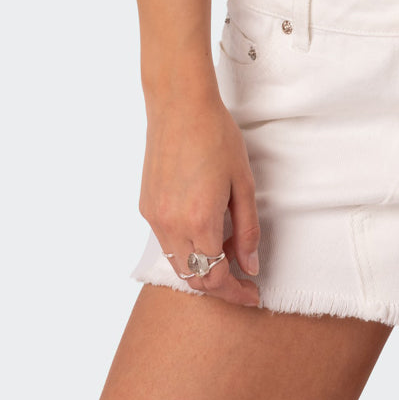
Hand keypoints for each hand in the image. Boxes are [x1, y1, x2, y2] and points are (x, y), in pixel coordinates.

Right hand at [139, 88, 260, 308]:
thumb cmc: (216, 136)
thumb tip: (250, 266)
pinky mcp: (146, 206)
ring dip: (202, 267)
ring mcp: (154, 217)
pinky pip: (166, 241)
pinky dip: (186, 247)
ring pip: (177, 263)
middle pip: (193, 279)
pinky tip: (205, 228)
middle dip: (220, 286)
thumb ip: (247, 230)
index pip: (215, 279)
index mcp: (199, 222)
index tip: (252, 294)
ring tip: (228, 248)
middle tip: (244, 278)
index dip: (236, 293)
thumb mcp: (243, 183)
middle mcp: (170, 226)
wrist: (179, 105)